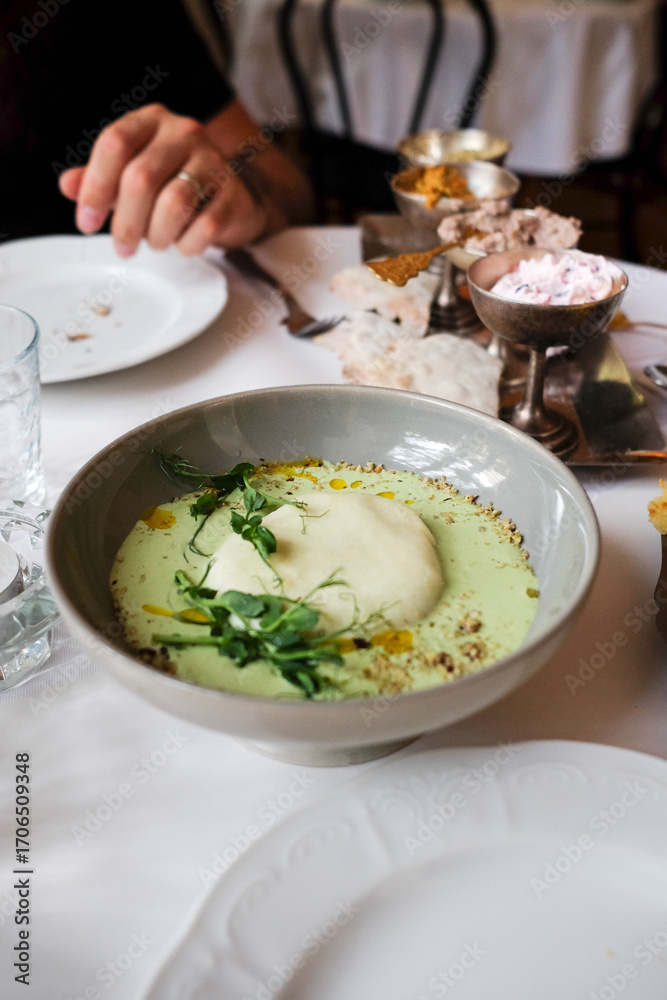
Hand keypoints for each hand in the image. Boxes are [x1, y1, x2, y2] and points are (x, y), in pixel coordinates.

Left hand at [58, 103, 275, 256]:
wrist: (230, 199)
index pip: (114, 143)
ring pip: (174, 203)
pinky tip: (183, 244)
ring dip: (157, 235)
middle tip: (122, 247)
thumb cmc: (173, 186)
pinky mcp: (233, 193)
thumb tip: (67, 185)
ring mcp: (213, 161)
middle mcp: (183, 132)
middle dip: (125, 222)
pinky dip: (187, 244)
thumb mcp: (131, 177)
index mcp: (151, 121)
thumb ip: (99, 180)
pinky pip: (205, 226)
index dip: (95, 187)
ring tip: (156, 242)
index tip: (87, 223)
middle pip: (141, 178)